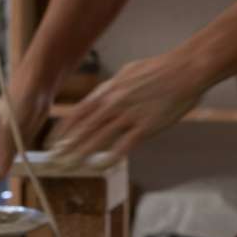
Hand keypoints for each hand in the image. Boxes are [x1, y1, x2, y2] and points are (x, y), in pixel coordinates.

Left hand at [49, 53, 204, 164]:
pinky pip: (124, 144)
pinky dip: (111, 157)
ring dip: (81, 154)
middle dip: (66, 146)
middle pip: (83, 128)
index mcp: (107, 91)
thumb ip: (112, 88)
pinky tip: (100, 167)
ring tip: (69, 167)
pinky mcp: (146, 125)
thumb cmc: (158, 69)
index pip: (77, 113)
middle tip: (52, 160)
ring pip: (99, 138)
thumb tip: (102, 96)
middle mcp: (113, 103)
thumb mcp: (126, 74)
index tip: (51, 142)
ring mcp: (128, 114)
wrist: (185, 69)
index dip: (62, 130)